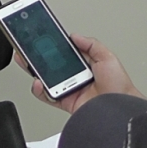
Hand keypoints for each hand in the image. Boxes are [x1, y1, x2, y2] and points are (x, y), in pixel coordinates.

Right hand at [15, 34, 145, 113]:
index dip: (52, 46)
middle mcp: (74, 77)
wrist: (120, 111)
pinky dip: (39, 90)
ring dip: (34, 71)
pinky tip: (38, 82)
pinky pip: (46, 96)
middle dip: (37, 56)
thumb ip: (91, 44)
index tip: (41, 39)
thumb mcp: (108, 58)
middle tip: (26, 49)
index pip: (63, 53)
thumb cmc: (120, 87)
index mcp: (84, 65)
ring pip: (45, 79)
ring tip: (28, 63)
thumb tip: (75, 36)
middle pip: (50, 64)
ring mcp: (68, 89)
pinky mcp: (64, 102)